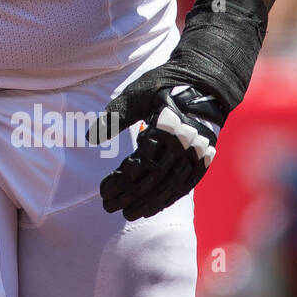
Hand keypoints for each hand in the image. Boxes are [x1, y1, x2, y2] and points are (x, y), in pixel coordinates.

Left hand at [89, 78, 223, 220]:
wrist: (206, 83)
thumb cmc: (165, 85)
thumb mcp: (136, 96)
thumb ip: (114, 118)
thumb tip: (91, 138)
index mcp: (165, 129)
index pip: (139, 164)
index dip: (120, 181)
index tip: (103, 190)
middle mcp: (183, 146)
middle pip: (153, 180)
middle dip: (129, 197)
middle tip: (109, 207)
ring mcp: (196, 155)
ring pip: (170, 187)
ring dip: (148, 203)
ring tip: (129, 213)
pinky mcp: (204, 160)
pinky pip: (185, 186)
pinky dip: (169, 198)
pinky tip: (154, 207)